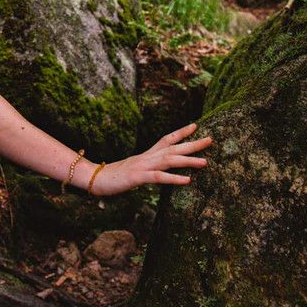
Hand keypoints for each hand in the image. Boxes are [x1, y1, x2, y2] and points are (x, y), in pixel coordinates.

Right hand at [87, 122, 212, 196]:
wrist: (95, 178)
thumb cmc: (113, 176)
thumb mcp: (134, 171)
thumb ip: (147, 169)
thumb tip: (157, 171)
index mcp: (146, 155)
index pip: (166, 140)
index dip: (181, 132)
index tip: (196, 126)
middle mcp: (146, 157)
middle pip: (172, 148)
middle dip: (192, 144)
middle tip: (211, 140)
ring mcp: (142, 166)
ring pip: (169, 160)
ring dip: (188, 160)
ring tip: (205, 162)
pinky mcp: (138, 177)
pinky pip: (158, 177)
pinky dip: (174, 178)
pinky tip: (187, 180)